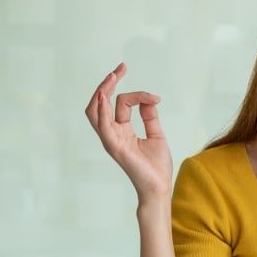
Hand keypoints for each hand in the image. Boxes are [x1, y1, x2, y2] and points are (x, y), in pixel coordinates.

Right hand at [84, 63, 173, 199]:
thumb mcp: (156, 134)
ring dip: (102, 91)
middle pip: (100, 104)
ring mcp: (111, 140)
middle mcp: (113, 133)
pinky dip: (101, 110)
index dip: (137, 95)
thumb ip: (150, 116)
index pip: (121, 103)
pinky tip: (103, 96)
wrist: (160, 187)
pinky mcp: (115, 147)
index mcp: (121, 130)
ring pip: (96, 112)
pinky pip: (102, 126)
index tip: (155, 98)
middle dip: (108, 84)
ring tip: (112, 75)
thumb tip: (148, 99)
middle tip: (120, 68)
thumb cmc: (156, 166)